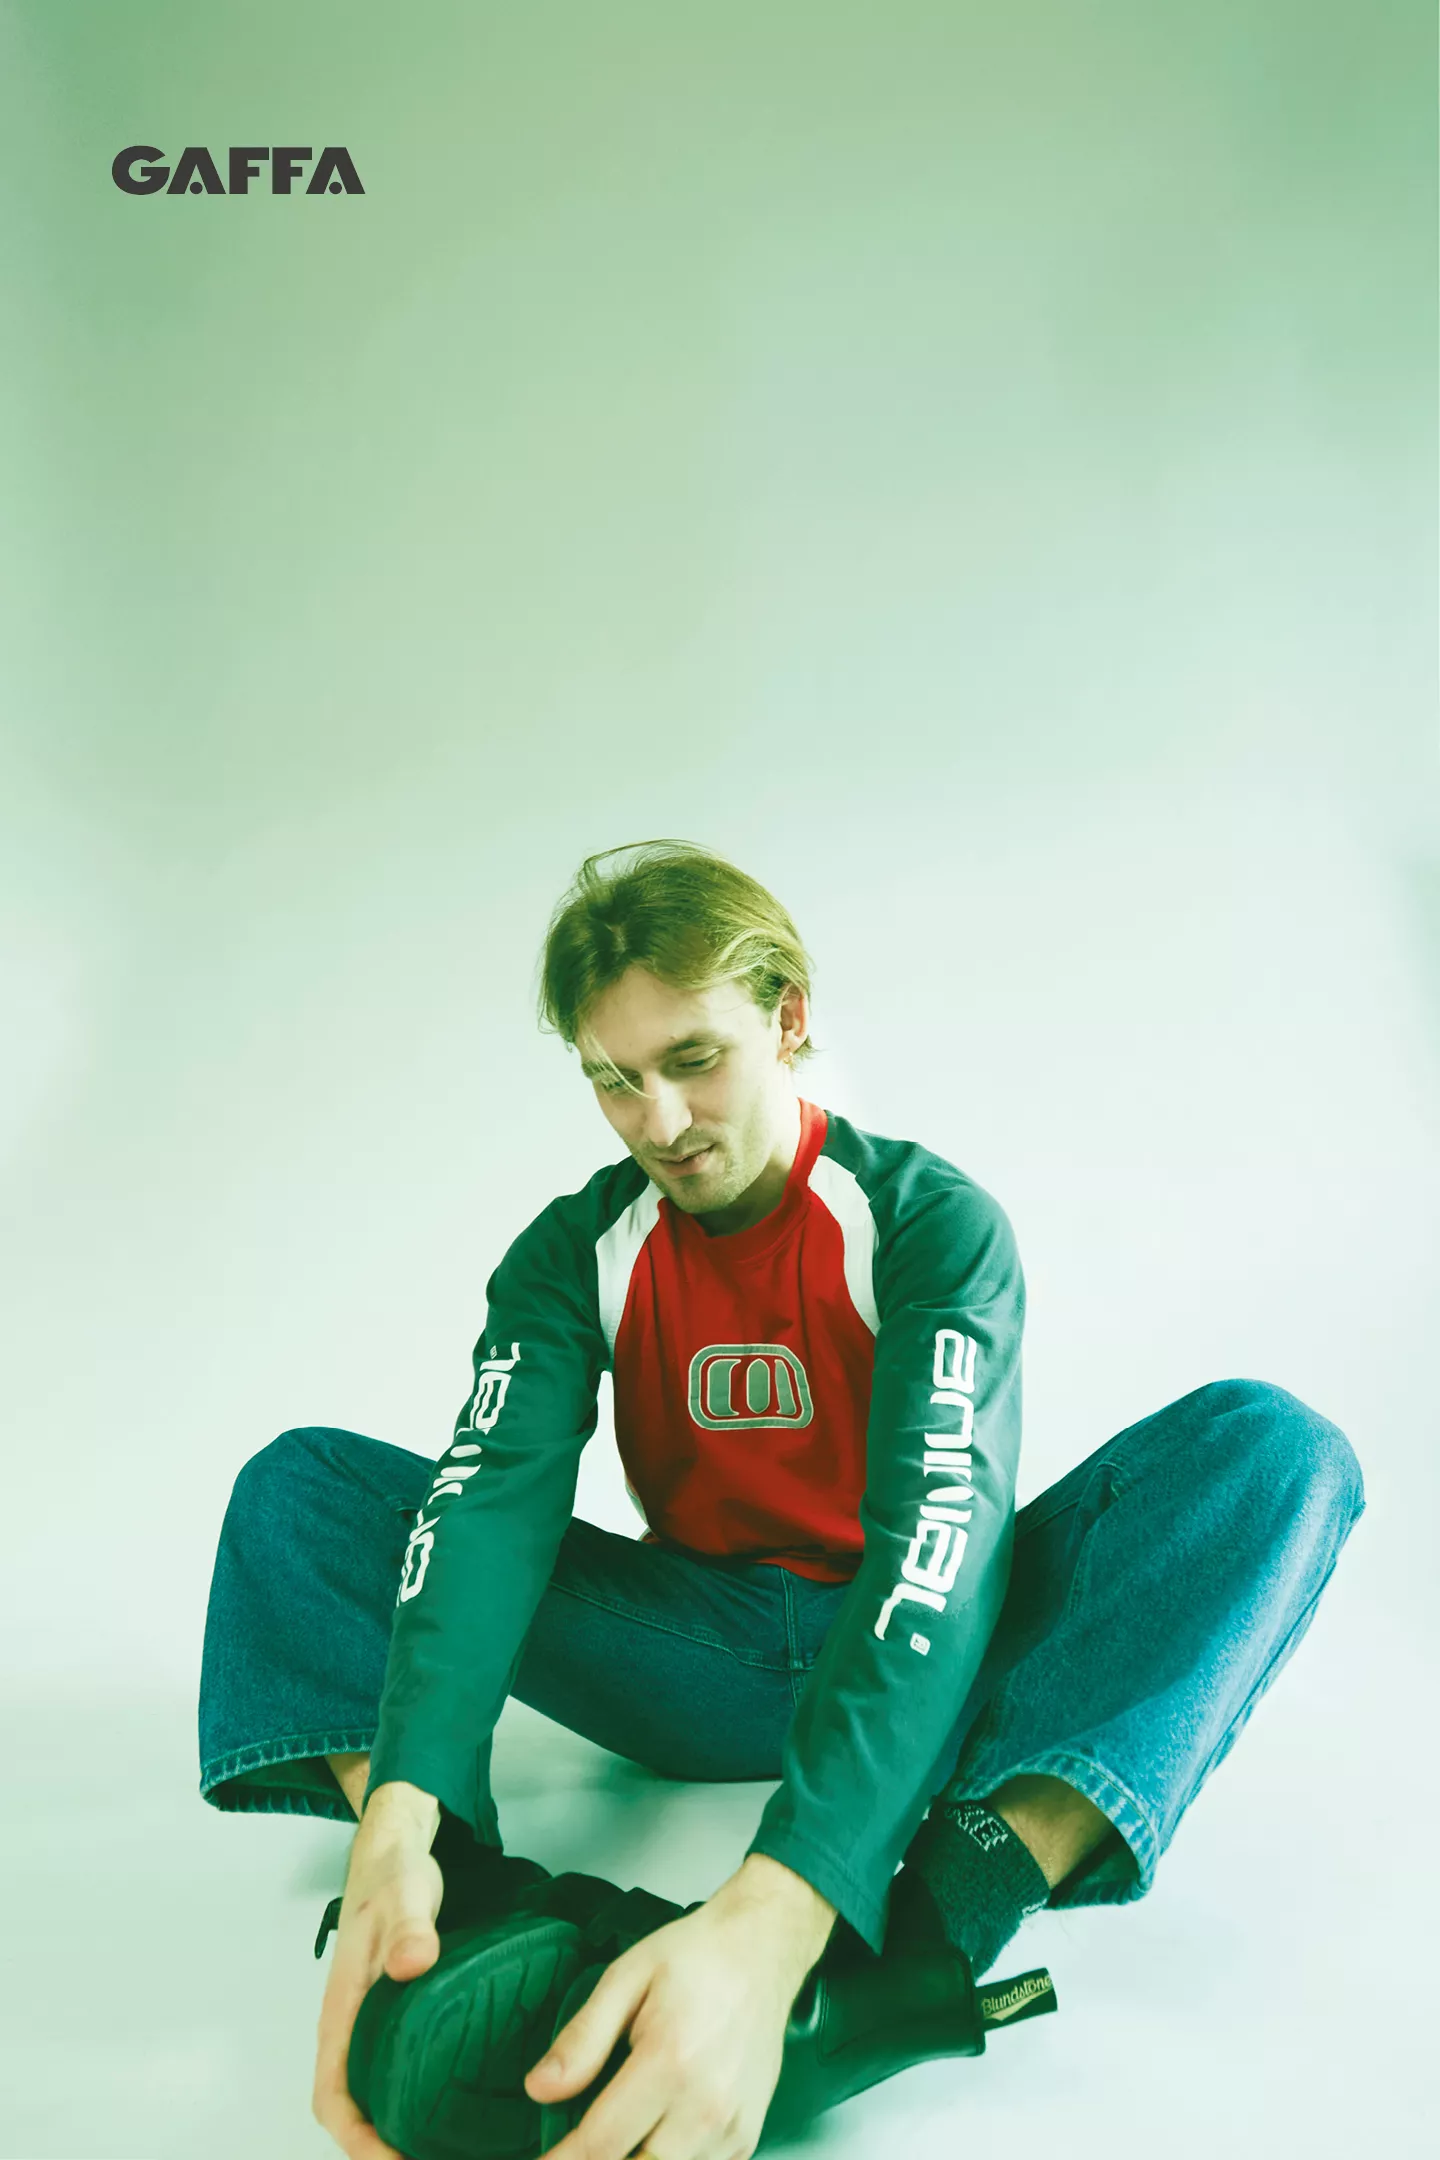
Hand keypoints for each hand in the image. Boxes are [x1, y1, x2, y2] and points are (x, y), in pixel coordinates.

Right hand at [312, 1781, 441, 2158]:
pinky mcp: (397, 2017)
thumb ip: (409, 1927)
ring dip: (399, 2132)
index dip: (358, 2141)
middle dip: (383, 2150)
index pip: (332, 2098)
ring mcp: (372, 2026)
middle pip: (353, 2111)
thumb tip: (411, 1964)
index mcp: (341, 2013)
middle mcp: (351, 2029)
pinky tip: (457, 2111)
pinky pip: (398, 2074)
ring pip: (375, 2096)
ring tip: (452, 2152)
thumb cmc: (391, 1876)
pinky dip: (416, 2103)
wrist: (393, 1850)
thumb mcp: (404, 1895)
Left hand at [525, 1855, 835, 2159]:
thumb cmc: (695, 1957)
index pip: (600, 2144)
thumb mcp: (626, 1977)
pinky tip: (653, 2136)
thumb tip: (539, 2088)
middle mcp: (706, 2104)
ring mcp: (732, 2127)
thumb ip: (581, 2038)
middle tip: (576, 2144)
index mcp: (670, 2060)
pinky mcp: (746, 2137)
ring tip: (615, 2135)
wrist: (762, 1949)